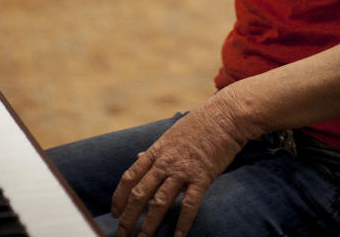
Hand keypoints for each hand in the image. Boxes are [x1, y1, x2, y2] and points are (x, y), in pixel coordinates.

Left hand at [111, 96, 246, 236]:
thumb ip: (155, 150)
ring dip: (149, 225)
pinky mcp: (202, 177)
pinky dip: (182, 223)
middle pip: (139, 193)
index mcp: (157, 151)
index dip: (119, 197)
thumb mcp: (172, 134)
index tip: (114, 213)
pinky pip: (189, 205)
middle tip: (121, 235)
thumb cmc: (200, 123)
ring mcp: (183, 170)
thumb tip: (137, 158)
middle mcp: (165, 162)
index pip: (130, 176)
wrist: (226, 115)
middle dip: (128, 217)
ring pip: (159, 202)